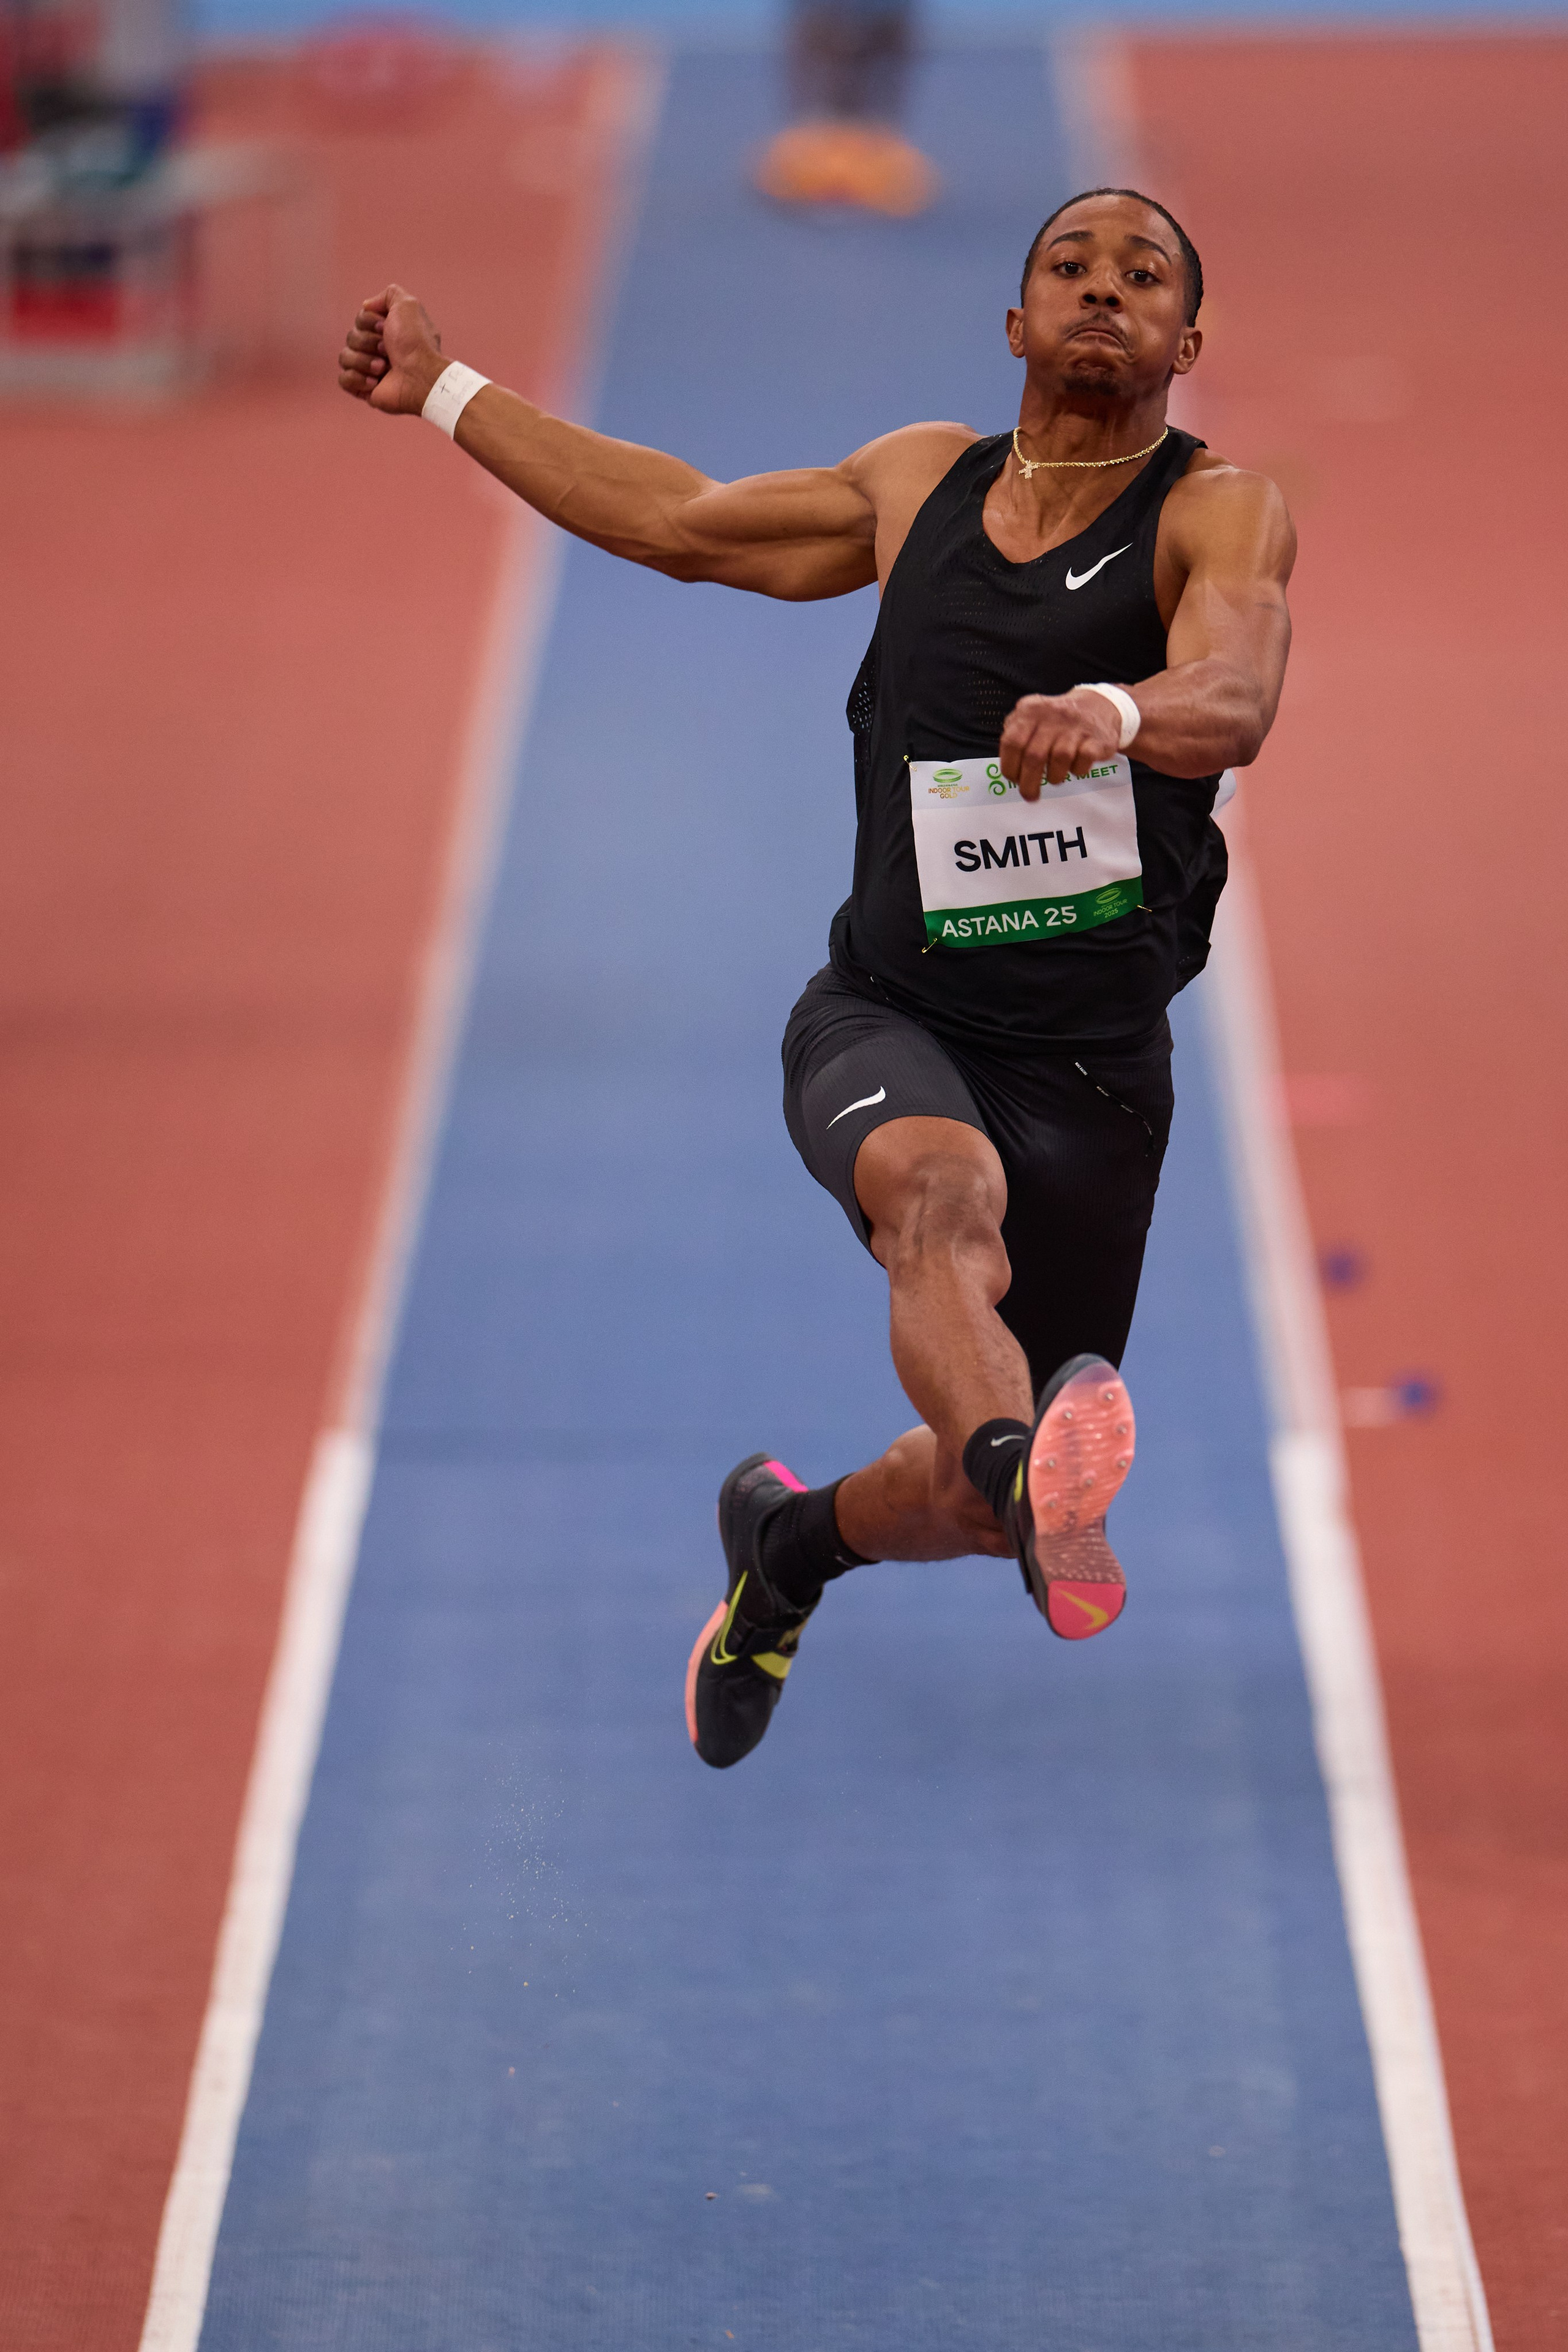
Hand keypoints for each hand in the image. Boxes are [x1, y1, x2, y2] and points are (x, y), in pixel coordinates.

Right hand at [337, 283, 446, 415]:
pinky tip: (375, 382)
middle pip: (350, 337)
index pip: (359, 320)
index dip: (368, 322)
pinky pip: (343, 379)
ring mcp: (369, 370)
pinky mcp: (364, 389)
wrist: (420, 376)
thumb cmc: (416, 342)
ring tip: (383, 368)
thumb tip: (367, 305)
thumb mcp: (407, 304)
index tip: (385, 327)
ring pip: (344, 357)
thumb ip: (389, 294)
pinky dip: (357, 378)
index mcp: (386, 331)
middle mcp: (377, 349)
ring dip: (364, 360)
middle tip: (387, 350)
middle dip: (367, 342)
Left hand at [998, 687, 1123, 800]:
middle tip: (1030, 795)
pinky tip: (1075, 767)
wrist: (1098, 705)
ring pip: (1059, 760)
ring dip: (1055, 776)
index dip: (1010, 767)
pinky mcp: (1095, 739)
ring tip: (1056, 777)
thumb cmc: (1059, 720)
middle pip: (1034, 756)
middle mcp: (1052, 716)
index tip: (1014, 780)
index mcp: (1030, 711)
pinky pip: (1083, 761)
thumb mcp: (1032, 716)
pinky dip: (1077, 770)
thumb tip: (1008, 766)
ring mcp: (1075, 727)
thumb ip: (1015, 734)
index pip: (1012, 743)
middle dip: (1029, 783)